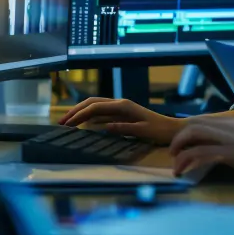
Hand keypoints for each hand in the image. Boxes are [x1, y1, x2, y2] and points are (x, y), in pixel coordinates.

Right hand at [58, 97, 182, 145]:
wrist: (172, 128)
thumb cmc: (159, 130)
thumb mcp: (142, 131)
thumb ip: (123, 128)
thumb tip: (103, 127)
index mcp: (123, 106)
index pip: (95, 108)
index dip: (79, 115)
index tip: (67, 125)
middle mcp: (120, 103)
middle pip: (92, 103)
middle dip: (75, 111)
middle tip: (61, 122)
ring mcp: (120, 107)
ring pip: (95, 105)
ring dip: (80, 112)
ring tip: (68, 122)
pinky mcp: (122, 113)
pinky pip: (102, 112)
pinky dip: (89, 116)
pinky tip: (83, 123)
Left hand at [169, 116, 233, 180]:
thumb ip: (231, 137)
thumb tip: (216, 144)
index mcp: (230, 121)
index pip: (200, 120)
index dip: (185, 132)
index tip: (180, 145)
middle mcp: (227, 125)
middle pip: (192, 125)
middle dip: (178, 140)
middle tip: (174, 154)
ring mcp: (228, 138)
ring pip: (193, 135)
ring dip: (179, 149)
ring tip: (175, 165)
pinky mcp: (230, 153)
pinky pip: (201, 153)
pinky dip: (187, 161)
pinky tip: (183, 172)